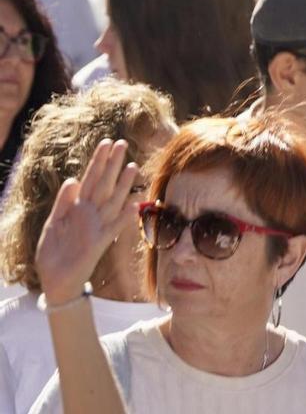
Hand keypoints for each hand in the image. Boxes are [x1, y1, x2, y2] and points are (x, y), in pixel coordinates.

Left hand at [35, 139, 136, 308]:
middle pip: (103, 184)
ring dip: (123, 185)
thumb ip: (63, 203)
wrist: (55, 280)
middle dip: (112, 165)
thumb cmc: (53, 251)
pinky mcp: (100, 243)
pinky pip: (114, 228)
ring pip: (112, 201)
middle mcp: (90, 213)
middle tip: (122, 144)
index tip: (107, 142)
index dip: (98, 162)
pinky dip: (124, 218)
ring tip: (132, 167)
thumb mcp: (53, 224)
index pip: (89, 178)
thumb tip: (73, 179)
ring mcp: (97, 227)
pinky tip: (134, 206)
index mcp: (77, 207)